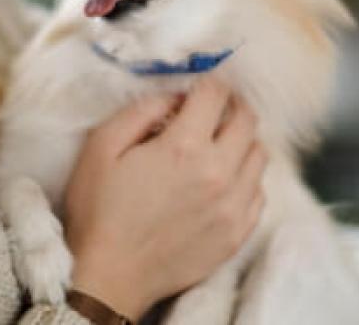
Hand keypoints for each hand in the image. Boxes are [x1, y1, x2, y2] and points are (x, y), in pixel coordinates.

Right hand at [62, 78, 266, 320]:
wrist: (110, 276)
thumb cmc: (98, 208)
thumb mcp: (101, 146)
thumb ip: (140, 111)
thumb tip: (173, 96)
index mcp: (184, 147)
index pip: (215, 95)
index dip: (207, 81)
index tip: (197, 84)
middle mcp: (219, 173)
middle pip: (247, 120)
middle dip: (230, 104)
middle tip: (212, 106)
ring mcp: (234, 207)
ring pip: (259, 155)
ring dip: (242, 138)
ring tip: (218, 141)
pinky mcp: (237, 234)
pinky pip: (259, 192)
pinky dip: (246, 175)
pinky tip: (222, 178)